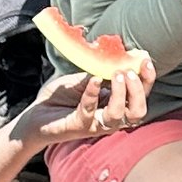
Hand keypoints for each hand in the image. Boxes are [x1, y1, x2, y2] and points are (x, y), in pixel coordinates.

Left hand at [13, 51, 154, 150]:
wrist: (35, 114)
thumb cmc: (60, 98)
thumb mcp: (83, 78)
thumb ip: (99, 70)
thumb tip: (117, 55)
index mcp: (114, 105)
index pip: (140, 96)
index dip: (147, 79)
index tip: (146, 60)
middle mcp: (109, 118)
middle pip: (138, 111)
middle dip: (139, 91)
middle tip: (128, 72)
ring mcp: (95, 124)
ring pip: (119, 117)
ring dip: (121, 94)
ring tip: (116, 74)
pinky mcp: (78, 127)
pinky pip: (90, 113)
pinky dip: (93, 95)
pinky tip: (93, 81)